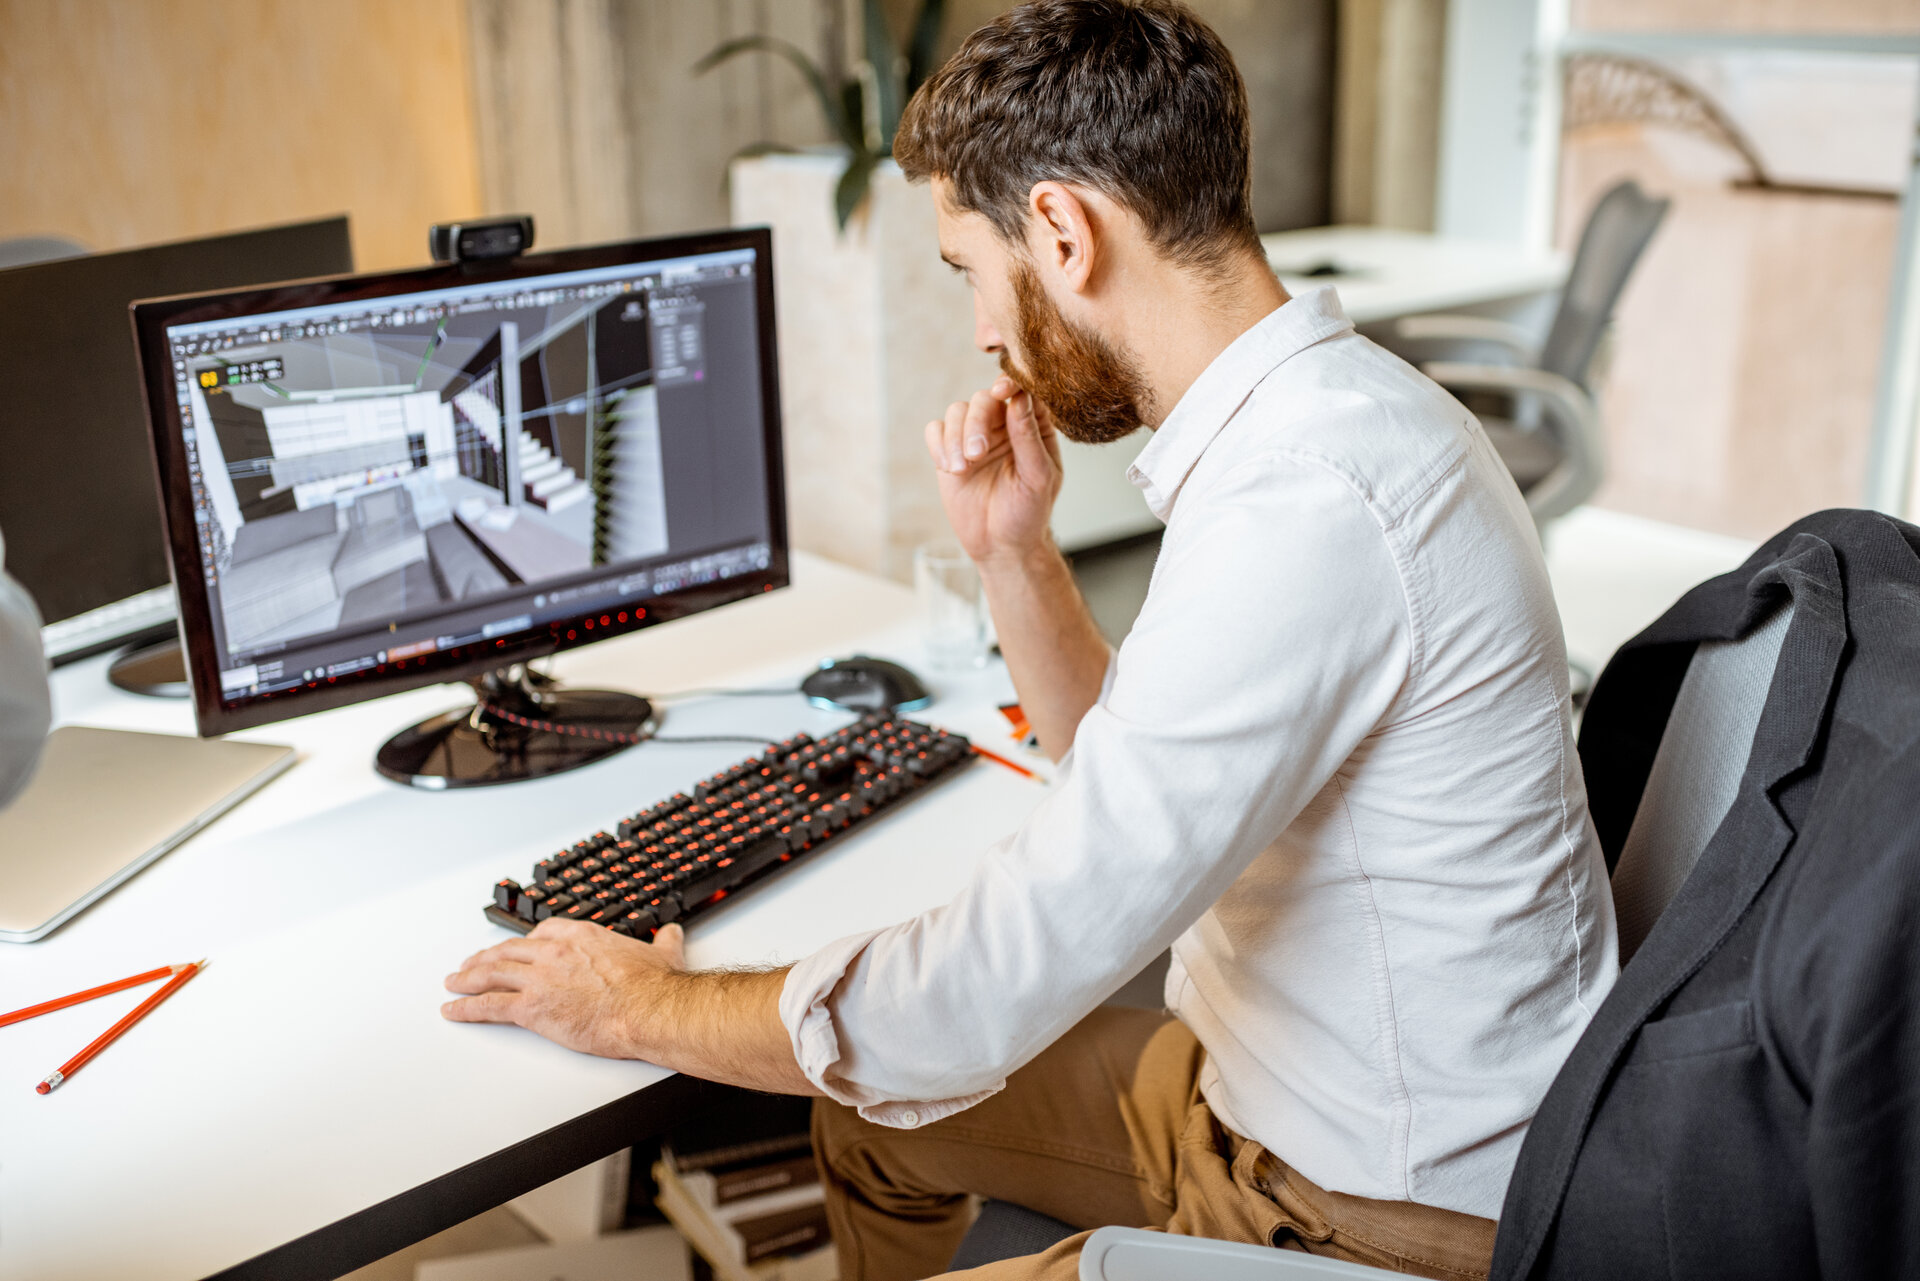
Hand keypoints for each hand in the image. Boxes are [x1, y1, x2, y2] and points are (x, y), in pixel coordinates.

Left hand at [441, 919, 687, 1058]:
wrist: (650, 1009)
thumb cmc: (654, 987)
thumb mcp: (663, 954)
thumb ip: (664, 942)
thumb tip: (673, 934)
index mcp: (581, 936)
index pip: (542, 932)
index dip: (525, 942)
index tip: (518, 948)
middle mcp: (554, 952)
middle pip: (508, 951)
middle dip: (485, 958)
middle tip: (471, 963)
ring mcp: (539, 979)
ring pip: (491, 973)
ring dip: (467, 978)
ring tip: (453, 982)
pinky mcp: (531, 1009)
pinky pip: (489, 1006)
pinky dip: (466, 1007)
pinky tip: (453, 1009)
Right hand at [926, 375, 1063, 567]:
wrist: (1001, 545)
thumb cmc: (1028, 512)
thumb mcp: (1037, 476)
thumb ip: (1028, 437)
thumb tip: (1019, 398)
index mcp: (1032, 427)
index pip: (1022, 392)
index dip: (1011, 384)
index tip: (1001, 391)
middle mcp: (1002, 425)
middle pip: (984, 399)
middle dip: (976, 422)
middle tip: (976, 454)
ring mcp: (973, 437)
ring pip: (957, 411)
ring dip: (955, 436)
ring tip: (962, 468)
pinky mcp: (949, 452)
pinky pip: (935, 430)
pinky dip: (938, 444)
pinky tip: (950, 467)